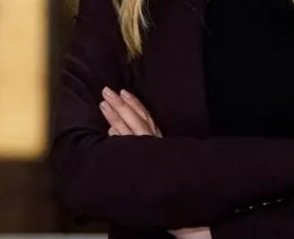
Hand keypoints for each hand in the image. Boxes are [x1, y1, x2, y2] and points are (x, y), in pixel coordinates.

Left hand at [100, 89, 207, 237]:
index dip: (134, 104)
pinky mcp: (149, 164)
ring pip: (134, 131)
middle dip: (121, 105)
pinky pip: (134, 151)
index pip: (145, 117)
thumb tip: (117, 133)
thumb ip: (142, 144)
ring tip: (104, 104)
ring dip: (118, 116)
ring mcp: (152, 152)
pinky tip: (111, 132)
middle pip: (137, 120)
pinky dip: (123, 141)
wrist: (189, 202)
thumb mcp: (157, 156)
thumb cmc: (171, 180)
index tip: (123, 91)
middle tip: (106, 91)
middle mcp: (156, 144)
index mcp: (158, 141)